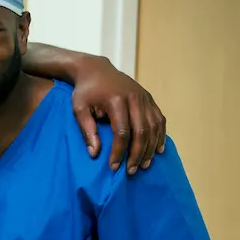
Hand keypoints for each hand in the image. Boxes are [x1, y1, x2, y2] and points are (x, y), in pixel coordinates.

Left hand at [71, 57, 166, 174]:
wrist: (96, 69)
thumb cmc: (85, 91)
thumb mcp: (79, 108)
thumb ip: (87, 130)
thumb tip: (95, 154)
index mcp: (116, 100)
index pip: (122, 132)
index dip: (119, 152)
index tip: (114, 167)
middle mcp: (135, 98)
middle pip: (142, 132)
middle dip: (137, 154)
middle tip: (132, 171)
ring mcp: (145, 97)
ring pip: (154, 127)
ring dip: (151, 148)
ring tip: (144, 164)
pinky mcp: (149, 98)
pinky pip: (159, 119)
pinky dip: (160, 135)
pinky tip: (158, 149)